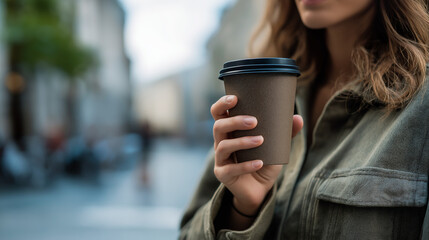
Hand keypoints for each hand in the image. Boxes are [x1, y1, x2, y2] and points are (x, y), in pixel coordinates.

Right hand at [211, 95, 303, 215]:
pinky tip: (260, 162)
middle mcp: (221, 143)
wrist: (259, 189)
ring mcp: (220, 159)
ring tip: (260, 140)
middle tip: (254, 121)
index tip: (235, 98)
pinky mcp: (223, 175)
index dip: (222, 104)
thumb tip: (298, 118)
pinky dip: (246, 165)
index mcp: (229, 131)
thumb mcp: (275, 146)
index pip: (218, 113)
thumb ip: (285, 132)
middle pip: (218, 127)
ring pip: (223, 147)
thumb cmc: (264, 161)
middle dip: (235, 121)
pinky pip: (231, 169)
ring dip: (242, 142)